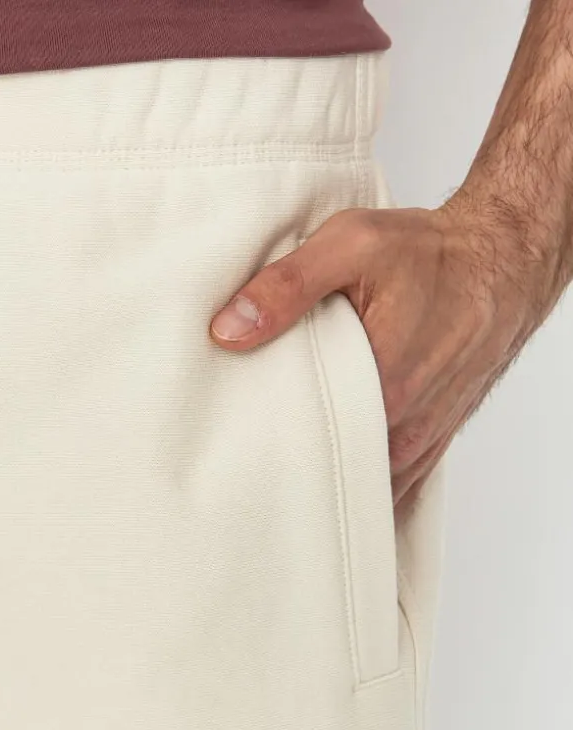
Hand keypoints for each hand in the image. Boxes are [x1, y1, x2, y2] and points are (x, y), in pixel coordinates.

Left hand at [208, 189, 557, 511]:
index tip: (228, 441)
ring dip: (321, 472)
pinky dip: (352, 476)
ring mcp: (418, 442)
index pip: (303, 442)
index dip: (262, 445)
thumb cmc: (431, 254)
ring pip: (355, 482)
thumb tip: (228, 328)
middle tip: (243, 453)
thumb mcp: (351, 245)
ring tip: (280, 458)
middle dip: (286, 464)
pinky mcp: (427, 445)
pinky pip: (383, 483)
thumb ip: (286, 286)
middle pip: (327, 468)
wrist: (502, 263)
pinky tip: (323, 462)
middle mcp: (404, 426)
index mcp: (382, 385)